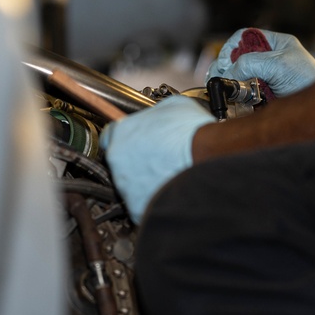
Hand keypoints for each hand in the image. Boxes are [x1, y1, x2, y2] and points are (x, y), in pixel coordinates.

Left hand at [100, 96, 214, 222]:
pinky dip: (152, 199)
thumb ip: (154, 114)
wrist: (206, 159)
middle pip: (120, 161)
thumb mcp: (171, 106)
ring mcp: (126, 186)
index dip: (123, 138)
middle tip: (156, 158)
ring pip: (130, 185)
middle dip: (135, 160)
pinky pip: (141, 204)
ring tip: (166, 174)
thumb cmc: (191, 134)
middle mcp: (118, 160)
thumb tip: (157, 117)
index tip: (131, 141)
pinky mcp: (137, 207)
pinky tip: (167, 189)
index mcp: (122, 133)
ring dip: (143, 181)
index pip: (109, 135)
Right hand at [207, 28, 314, 97]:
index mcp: (276, 43)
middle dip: (226, 66)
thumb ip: (252, 62)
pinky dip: (236, 96)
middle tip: (217, 77)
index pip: (245, 37)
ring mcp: (266, 77)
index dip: (231, 47)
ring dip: (230, 82)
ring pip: (239, 76)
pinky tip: (233, 100)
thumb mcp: (279, 65)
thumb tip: (229, 70)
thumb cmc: (308, 82)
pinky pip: (244, 92)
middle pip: (238, 57)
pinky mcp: (264, 95)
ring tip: (223, 90)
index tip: (225, 61)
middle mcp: (270, 58)